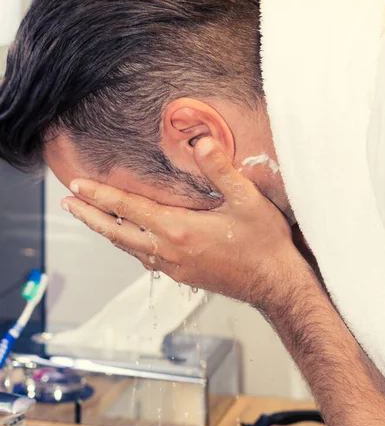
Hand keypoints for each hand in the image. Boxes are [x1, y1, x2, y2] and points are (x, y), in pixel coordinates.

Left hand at [62, 138, 295, 306]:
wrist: (274, 283)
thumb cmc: (263, 243)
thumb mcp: (247, 200)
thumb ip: (221, 170)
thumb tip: (201, 142)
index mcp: (179, 230)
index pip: (129, 209)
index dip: (100, 196)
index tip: (77, 186)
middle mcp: (169, 251)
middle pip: (117, 233)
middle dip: (90, 217)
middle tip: (68, 204)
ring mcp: (174, 267)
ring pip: (129, 248)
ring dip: (107, 231)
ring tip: (91, 219)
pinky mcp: (182, 275)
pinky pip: (145, 259)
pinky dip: (129, 245)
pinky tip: (130, 240)